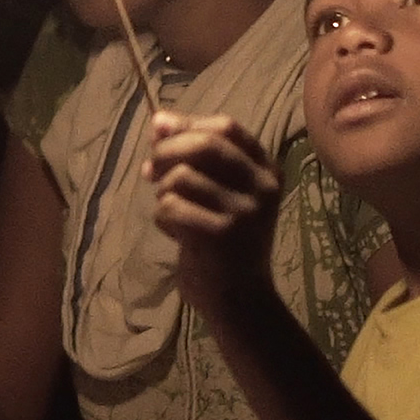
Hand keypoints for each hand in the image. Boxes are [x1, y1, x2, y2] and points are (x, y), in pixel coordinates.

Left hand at [149, 111, 281, 324]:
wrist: (239, 298)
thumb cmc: (225, 240)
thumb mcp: (220, 192)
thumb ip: (194, 155)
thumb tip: (158, 121)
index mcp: (267, 171)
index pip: (226, 127)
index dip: (187, 124)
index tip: (159, 132)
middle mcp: (262, 187)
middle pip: (203, 145)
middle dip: (166, 151)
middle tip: (151, 170)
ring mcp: (244, 211)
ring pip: (181, 177)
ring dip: (163, 192)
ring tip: (172, 210)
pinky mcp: (220, 235)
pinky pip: (171, 207)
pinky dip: (163, 218)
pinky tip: (176, 233)